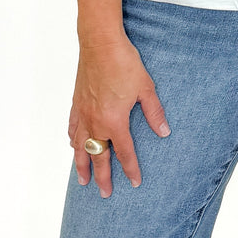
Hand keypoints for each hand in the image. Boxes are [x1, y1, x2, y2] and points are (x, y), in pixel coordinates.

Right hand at [69, 33, 170, 197]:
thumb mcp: (146, 88)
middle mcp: (96, 122)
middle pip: (99, 156)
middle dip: (103, 177)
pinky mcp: (76, 103)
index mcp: (115, 121)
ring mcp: (83, 113)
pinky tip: (73, 146)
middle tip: (104, 194)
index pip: (124, 152)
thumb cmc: (124, 63)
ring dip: (82, 165)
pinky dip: (73, 140)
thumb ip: (154, 112)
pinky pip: (73, 128)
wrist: (100, 43)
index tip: (135, 182)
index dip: (130, 169)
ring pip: (81, 146)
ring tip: (83, 180)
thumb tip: (164, 132)